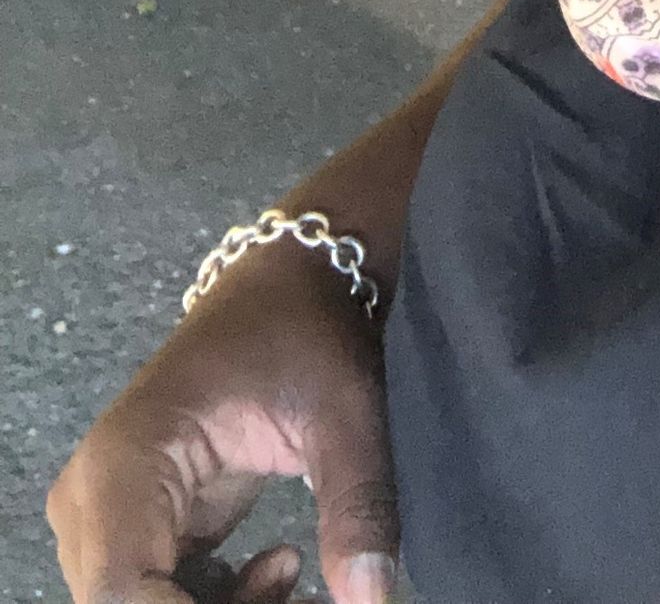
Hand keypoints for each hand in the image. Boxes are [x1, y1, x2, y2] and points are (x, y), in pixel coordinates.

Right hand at [47, 245, 398, 603]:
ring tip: (301, 585)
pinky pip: (160, 595)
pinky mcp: (140, 524)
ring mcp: (110, 513)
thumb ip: (357, 509)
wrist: (294, 277)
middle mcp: (96, 496)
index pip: (121, 594)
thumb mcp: (346, 415)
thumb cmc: (311, 330)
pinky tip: (279, 566)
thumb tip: (373, 601)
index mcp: (127, 462)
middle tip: (306, 598)